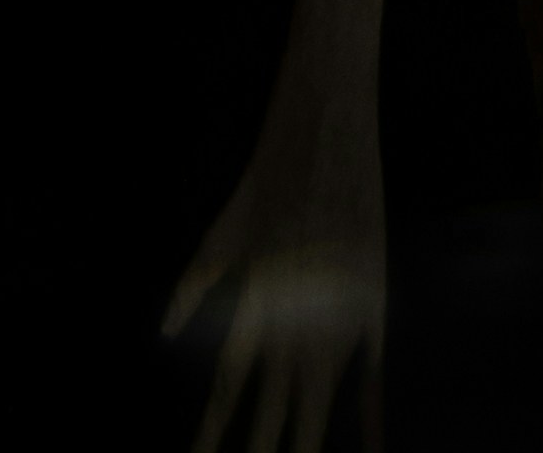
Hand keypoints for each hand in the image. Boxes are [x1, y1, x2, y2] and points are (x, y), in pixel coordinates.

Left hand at [165, 15, 386, 452]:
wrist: (326, 123)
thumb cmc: (271, 176)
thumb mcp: (222, 231)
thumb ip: (195, 284)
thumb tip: (167, 330)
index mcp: (256, 306)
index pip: (228, 395)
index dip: (214, 437)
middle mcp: (297, 323)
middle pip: (278, 418)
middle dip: (265, 452)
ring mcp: (340, 315)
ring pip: (321, 408)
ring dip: (308, 442)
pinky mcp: (375, 299)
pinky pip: (375, 376)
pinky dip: (372, 420)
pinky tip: (376, 450)